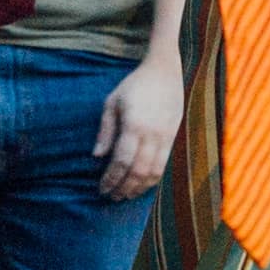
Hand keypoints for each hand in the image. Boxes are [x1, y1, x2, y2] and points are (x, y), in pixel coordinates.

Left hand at [94, 54, 183, 201]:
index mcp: (134, 125)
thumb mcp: (112, 102)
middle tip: (111, 197)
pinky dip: (152, 179)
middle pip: (138, 171)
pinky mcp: (172, 138)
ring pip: (153, 172)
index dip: (111, 178)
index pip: (122, 161)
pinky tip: (142, 185)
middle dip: (123, 187)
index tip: (101, 188)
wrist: (165, 72)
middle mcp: (152, 134)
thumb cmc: (134, 85)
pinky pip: (163, 165)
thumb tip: (97, 156)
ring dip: (139, 188)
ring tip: (126, 195)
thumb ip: (106, 130)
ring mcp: (165, 137)